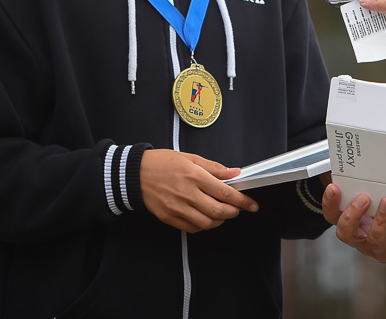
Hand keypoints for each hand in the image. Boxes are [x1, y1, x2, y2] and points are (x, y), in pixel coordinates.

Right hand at [140, 149, 257, 232]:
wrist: (134, 175)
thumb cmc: (161, 163)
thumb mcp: (190, 158)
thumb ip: (213, 167)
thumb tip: (233, 172)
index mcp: (194, 176)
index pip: (225, 192)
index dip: (242, 200)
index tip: (251, 204)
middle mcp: (186, 194)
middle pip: (218, 211)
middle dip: (234, 213)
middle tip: (238, 209)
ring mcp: (177, 208)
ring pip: (207, 223)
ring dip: (220, 221)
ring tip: (222, 213)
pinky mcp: (169, 218)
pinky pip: (192, 228)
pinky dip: (204, 226)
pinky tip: (205, 217)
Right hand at [322, 184, 385, 280]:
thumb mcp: (382, 207)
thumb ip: (376, 194)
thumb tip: (373, 170)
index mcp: (357, 226)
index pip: (335, 217)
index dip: (330, 205)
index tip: (334, 188)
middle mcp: (365, 239)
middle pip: (346, 233)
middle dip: (352, 215)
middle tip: (363, 197)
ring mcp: (383, 249)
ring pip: (375, 240)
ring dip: (380, 220)